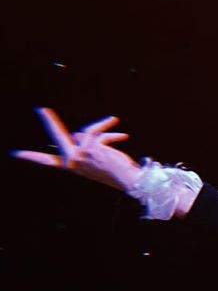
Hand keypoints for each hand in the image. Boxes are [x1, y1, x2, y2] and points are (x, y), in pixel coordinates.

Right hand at [13, 107, 140, 193]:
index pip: (48, 161)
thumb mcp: (95, 158)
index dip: (31, 157)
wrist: (130, 180)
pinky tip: (114, 120)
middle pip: (57, 135)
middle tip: (41, 110)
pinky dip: (106, 125)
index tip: (15, 154)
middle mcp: (73, 162)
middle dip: (49, 121)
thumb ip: (83, 146)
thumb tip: (77, 134)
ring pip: (84, 132)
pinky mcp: (92, 150)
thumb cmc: (115, 170)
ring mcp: (81, 156)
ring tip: (112, 126)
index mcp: (72, 166)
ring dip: (100, 130)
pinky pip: (95, 130)